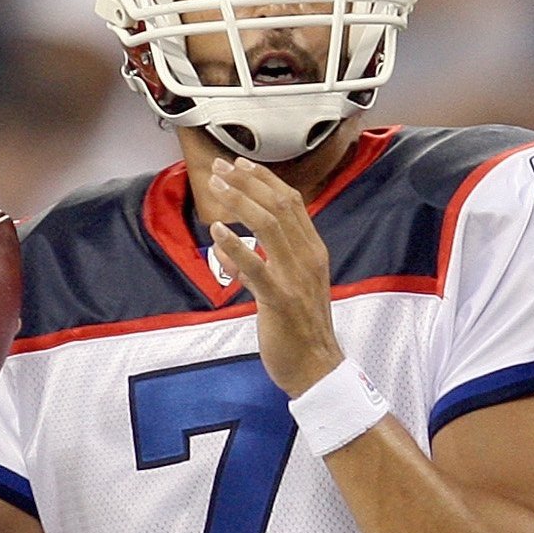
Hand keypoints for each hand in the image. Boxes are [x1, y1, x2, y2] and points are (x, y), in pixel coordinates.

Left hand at [202, 158, 342, 395]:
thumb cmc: (300, 329)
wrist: (317, 369)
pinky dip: (236, 246)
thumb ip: (258, 263)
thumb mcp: (287, 287)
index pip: (292, 203)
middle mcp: (308, 259)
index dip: (264, 179)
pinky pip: (257, 267)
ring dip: (240, 202)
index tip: (240, 164)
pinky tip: (217, 231)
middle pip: (279, 206)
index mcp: (313, 252)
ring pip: (269, 226)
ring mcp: (296, 278)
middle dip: (247, 182)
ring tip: (216, 188)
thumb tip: (224, 246)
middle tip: (221, 167)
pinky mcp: (280, 300)